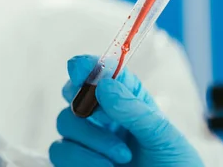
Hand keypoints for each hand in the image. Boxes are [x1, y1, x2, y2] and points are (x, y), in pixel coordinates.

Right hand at [49, 55, 202, 166]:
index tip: (80, 70)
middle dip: (83, 102)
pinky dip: (80, 158)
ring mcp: (88, 143)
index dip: (86, 65)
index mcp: (127, 102)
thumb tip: (105, 86)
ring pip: (64, 123)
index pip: (101, 73)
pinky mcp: (76, 164)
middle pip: (74, 95)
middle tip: (101, 115)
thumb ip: (135, 110)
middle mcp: (104, 119)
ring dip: (91, 138)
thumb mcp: (164, 136)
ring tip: (121, 156)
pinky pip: (59, 151)